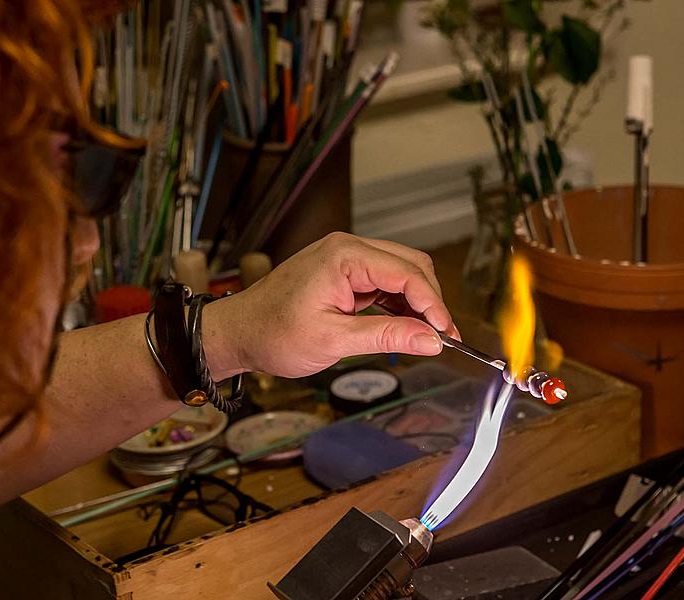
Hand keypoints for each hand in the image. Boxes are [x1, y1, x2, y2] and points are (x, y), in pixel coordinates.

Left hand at [202, 233, 459, 379]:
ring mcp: (346, 259)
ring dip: (416, 303)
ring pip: (400, 273)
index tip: (445, 334)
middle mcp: (348, 248)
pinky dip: (398, 304)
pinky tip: (403, 327)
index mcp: (345, 256)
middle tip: (440, 338)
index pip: (407, 274)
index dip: (433, 305)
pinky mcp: (344, 273)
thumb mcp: (334, 340)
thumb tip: (430, 339)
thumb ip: (386, 336)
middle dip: (430, 301)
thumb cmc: (273, 333)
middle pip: (411, 266)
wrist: (238, 333)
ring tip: (424, 337)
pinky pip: (383, 282)